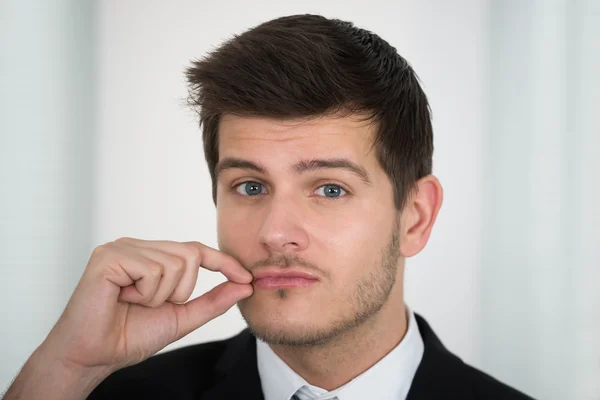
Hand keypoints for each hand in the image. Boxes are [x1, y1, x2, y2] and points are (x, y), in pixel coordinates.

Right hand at [40, 238, 252, 373]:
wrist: (93, 356)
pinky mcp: (108, 256)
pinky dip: (147, 293)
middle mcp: (137, 246)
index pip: (196, 250)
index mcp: (151, 256)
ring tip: (134, 303)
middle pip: (190, 254)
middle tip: (150, 305)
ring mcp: (121, 247)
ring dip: (161, 295)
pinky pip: (154, 270)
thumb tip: (245, 285)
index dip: (224, 262)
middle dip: (181, 291)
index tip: (248, 278)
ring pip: (175, 263)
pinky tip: (123, 299)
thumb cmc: (129, 336)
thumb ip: (212, 301)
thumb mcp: (181, 317)